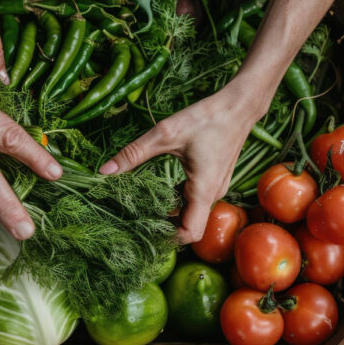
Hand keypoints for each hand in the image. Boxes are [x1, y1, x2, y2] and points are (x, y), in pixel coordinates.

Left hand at [99, 84, 269, 243]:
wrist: (239, 106)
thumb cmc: (206, 118)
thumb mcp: (164, 134)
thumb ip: (134, 154)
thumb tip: (104, 171)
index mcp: (203, 190)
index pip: (189, 233)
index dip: (168, 238)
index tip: (145, 230)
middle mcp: (213, 194)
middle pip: (190, 227)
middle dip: (165, 227)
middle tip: (138, 220)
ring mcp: (217, 188)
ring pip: (193, 214)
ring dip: (172, 214)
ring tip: (145, 207)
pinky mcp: (216, 180)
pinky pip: (197, 201)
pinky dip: (180, 202)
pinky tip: (162, 190)